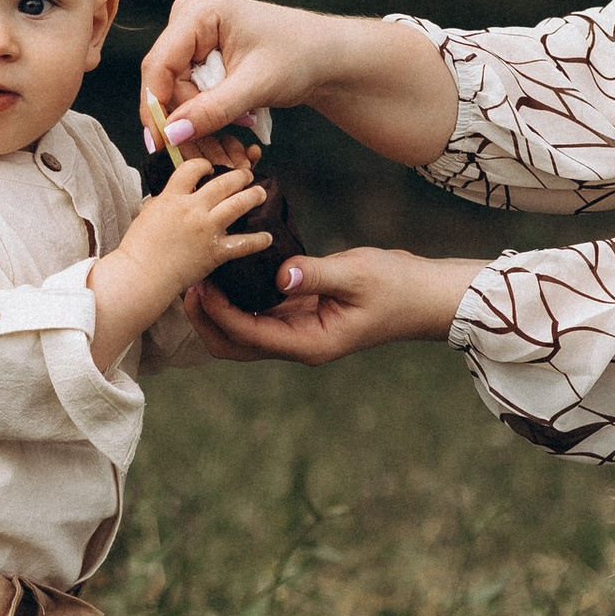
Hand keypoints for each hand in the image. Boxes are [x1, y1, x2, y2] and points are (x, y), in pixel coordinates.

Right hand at [90, 158, 271, 369]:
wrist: (140, 276)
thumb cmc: (138, 248)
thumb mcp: (147, 213)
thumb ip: (164, 201)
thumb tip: (171, 196)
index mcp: (172, 197)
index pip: (192, 169)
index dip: (205, 165)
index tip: (211, 167)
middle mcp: (192, 209)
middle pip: (223, 183)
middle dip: (239, 176)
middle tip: (247, 175)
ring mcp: (206, 229)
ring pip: (238, 205)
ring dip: (253, 196)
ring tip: (260, 193)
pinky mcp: (215, 251)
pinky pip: (243, 243)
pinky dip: (258, 240)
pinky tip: (267, 237)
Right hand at [141, 0, 461, 169]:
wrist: (328, 57)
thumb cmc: (301, 58)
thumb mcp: (256, 86)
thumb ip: (212, 110)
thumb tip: (170, 134)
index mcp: (200, 10)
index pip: (159, 64)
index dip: (156, 107)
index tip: (163, 145)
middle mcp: (190, 15)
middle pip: (167, 82)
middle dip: (186, 125)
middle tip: (211, 160)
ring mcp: (195, 34)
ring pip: (179, 93)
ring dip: (199, 129)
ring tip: (229, 158)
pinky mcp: (203, 53)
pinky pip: (192, 93)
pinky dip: (208, 120)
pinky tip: (229, 142)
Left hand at [183, 244, 473, 367]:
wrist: (427, 295)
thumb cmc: (398, 286)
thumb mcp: (357, 274)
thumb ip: (315, 273)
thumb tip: (279, 272)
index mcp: (310, 343)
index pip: (250, 334)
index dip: (219, 313)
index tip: (199, 284)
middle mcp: (301, 344)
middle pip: (237, 345)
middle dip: (208, 321)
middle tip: (187, 285)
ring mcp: (302, 332)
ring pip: (246, 332)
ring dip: (220, 311)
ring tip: (199, 277)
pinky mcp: (306, 316)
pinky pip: (263, 313)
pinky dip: (241, 299)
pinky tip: (230, 270)